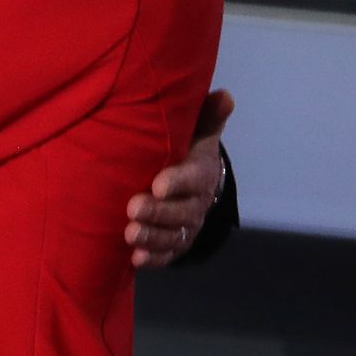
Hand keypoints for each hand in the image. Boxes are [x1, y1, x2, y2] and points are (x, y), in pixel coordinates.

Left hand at [126, 89, 234, 267]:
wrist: (191, 183)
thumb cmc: (186, 151)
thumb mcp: (197, 132)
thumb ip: (207, 116)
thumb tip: (226, 95)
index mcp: (200, 174)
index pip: (193, 179)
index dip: (177, 182)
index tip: (158, 183)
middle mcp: (195, 204)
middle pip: (181, 212)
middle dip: (158, 212)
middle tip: (133, 208)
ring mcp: (186, 227)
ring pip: (172, 236)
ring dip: (152, 237)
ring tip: (130, 233)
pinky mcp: (175, 244)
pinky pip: (167, 255)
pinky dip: (153, 259)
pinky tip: (136, 260)